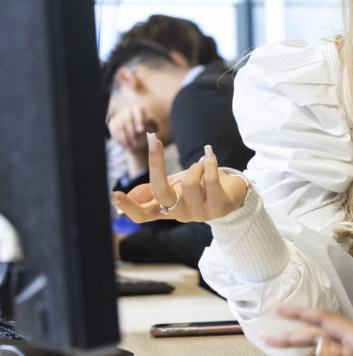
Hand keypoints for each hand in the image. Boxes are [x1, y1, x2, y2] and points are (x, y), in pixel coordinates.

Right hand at [106, 102, 151, 173]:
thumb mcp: (152, 131)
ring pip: (120, 126)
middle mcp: (127, 111)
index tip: (141, 130)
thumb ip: (152, 130)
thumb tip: (152, 133)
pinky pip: (115, 132)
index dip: (139, 119)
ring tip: (134, 145)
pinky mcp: (112, 124)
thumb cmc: (148, 133)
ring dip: (127, 137)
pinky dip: (122, 140)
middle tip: (136, 141)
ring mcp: (118, 117)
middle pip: (127, 118)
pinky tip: (128, 146)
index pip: (137, 110)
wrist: (136, 139)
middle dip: (131, 130)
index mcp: (139, 109)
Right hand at [110, 134, 248, 223]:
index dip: (129, 206)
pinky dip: (209, 163)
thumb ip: (153, 191)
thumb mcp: (174, 187)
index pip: (143, 214)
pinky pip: (210, 180)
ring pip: (189, 182)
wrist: (233, 194)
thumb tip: (130, 194)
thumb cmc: (199, 187)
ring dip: (196, 166)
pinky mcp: (219, 207)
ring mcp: (200, 213)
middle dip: (156, 165)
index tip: (114, 194)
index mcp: (166, 210)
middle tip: (153, 141)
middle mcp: (180, 214)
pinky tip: (210, 157)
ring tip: (202, 164)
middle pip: (161, 194)